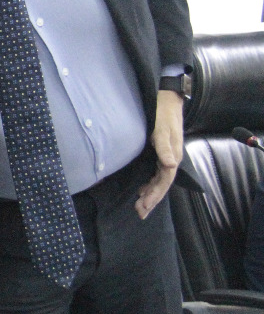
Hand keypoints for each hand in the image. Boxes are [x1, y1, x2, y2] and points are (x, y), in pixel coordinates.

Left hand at [137, 89, 184, 218]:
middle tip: (140, 213)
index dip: (155, 194)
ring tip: (140, 207)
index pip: (164, 181)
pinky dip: (149, 183)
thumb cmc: (163, 114)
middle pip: (161, 184)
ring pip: (158, 180)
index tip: (144, 206)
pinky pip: (156, 173)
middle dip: (151, 199)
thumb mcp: (162, 129)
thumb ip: (164, 147)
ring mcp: (166, 156)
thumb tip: (171, 165)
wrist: (167, 100)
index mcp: (172, 155)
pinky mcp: (160, 153)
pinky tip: (142, 189)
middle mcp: (170, 159)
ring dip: (150, 193)